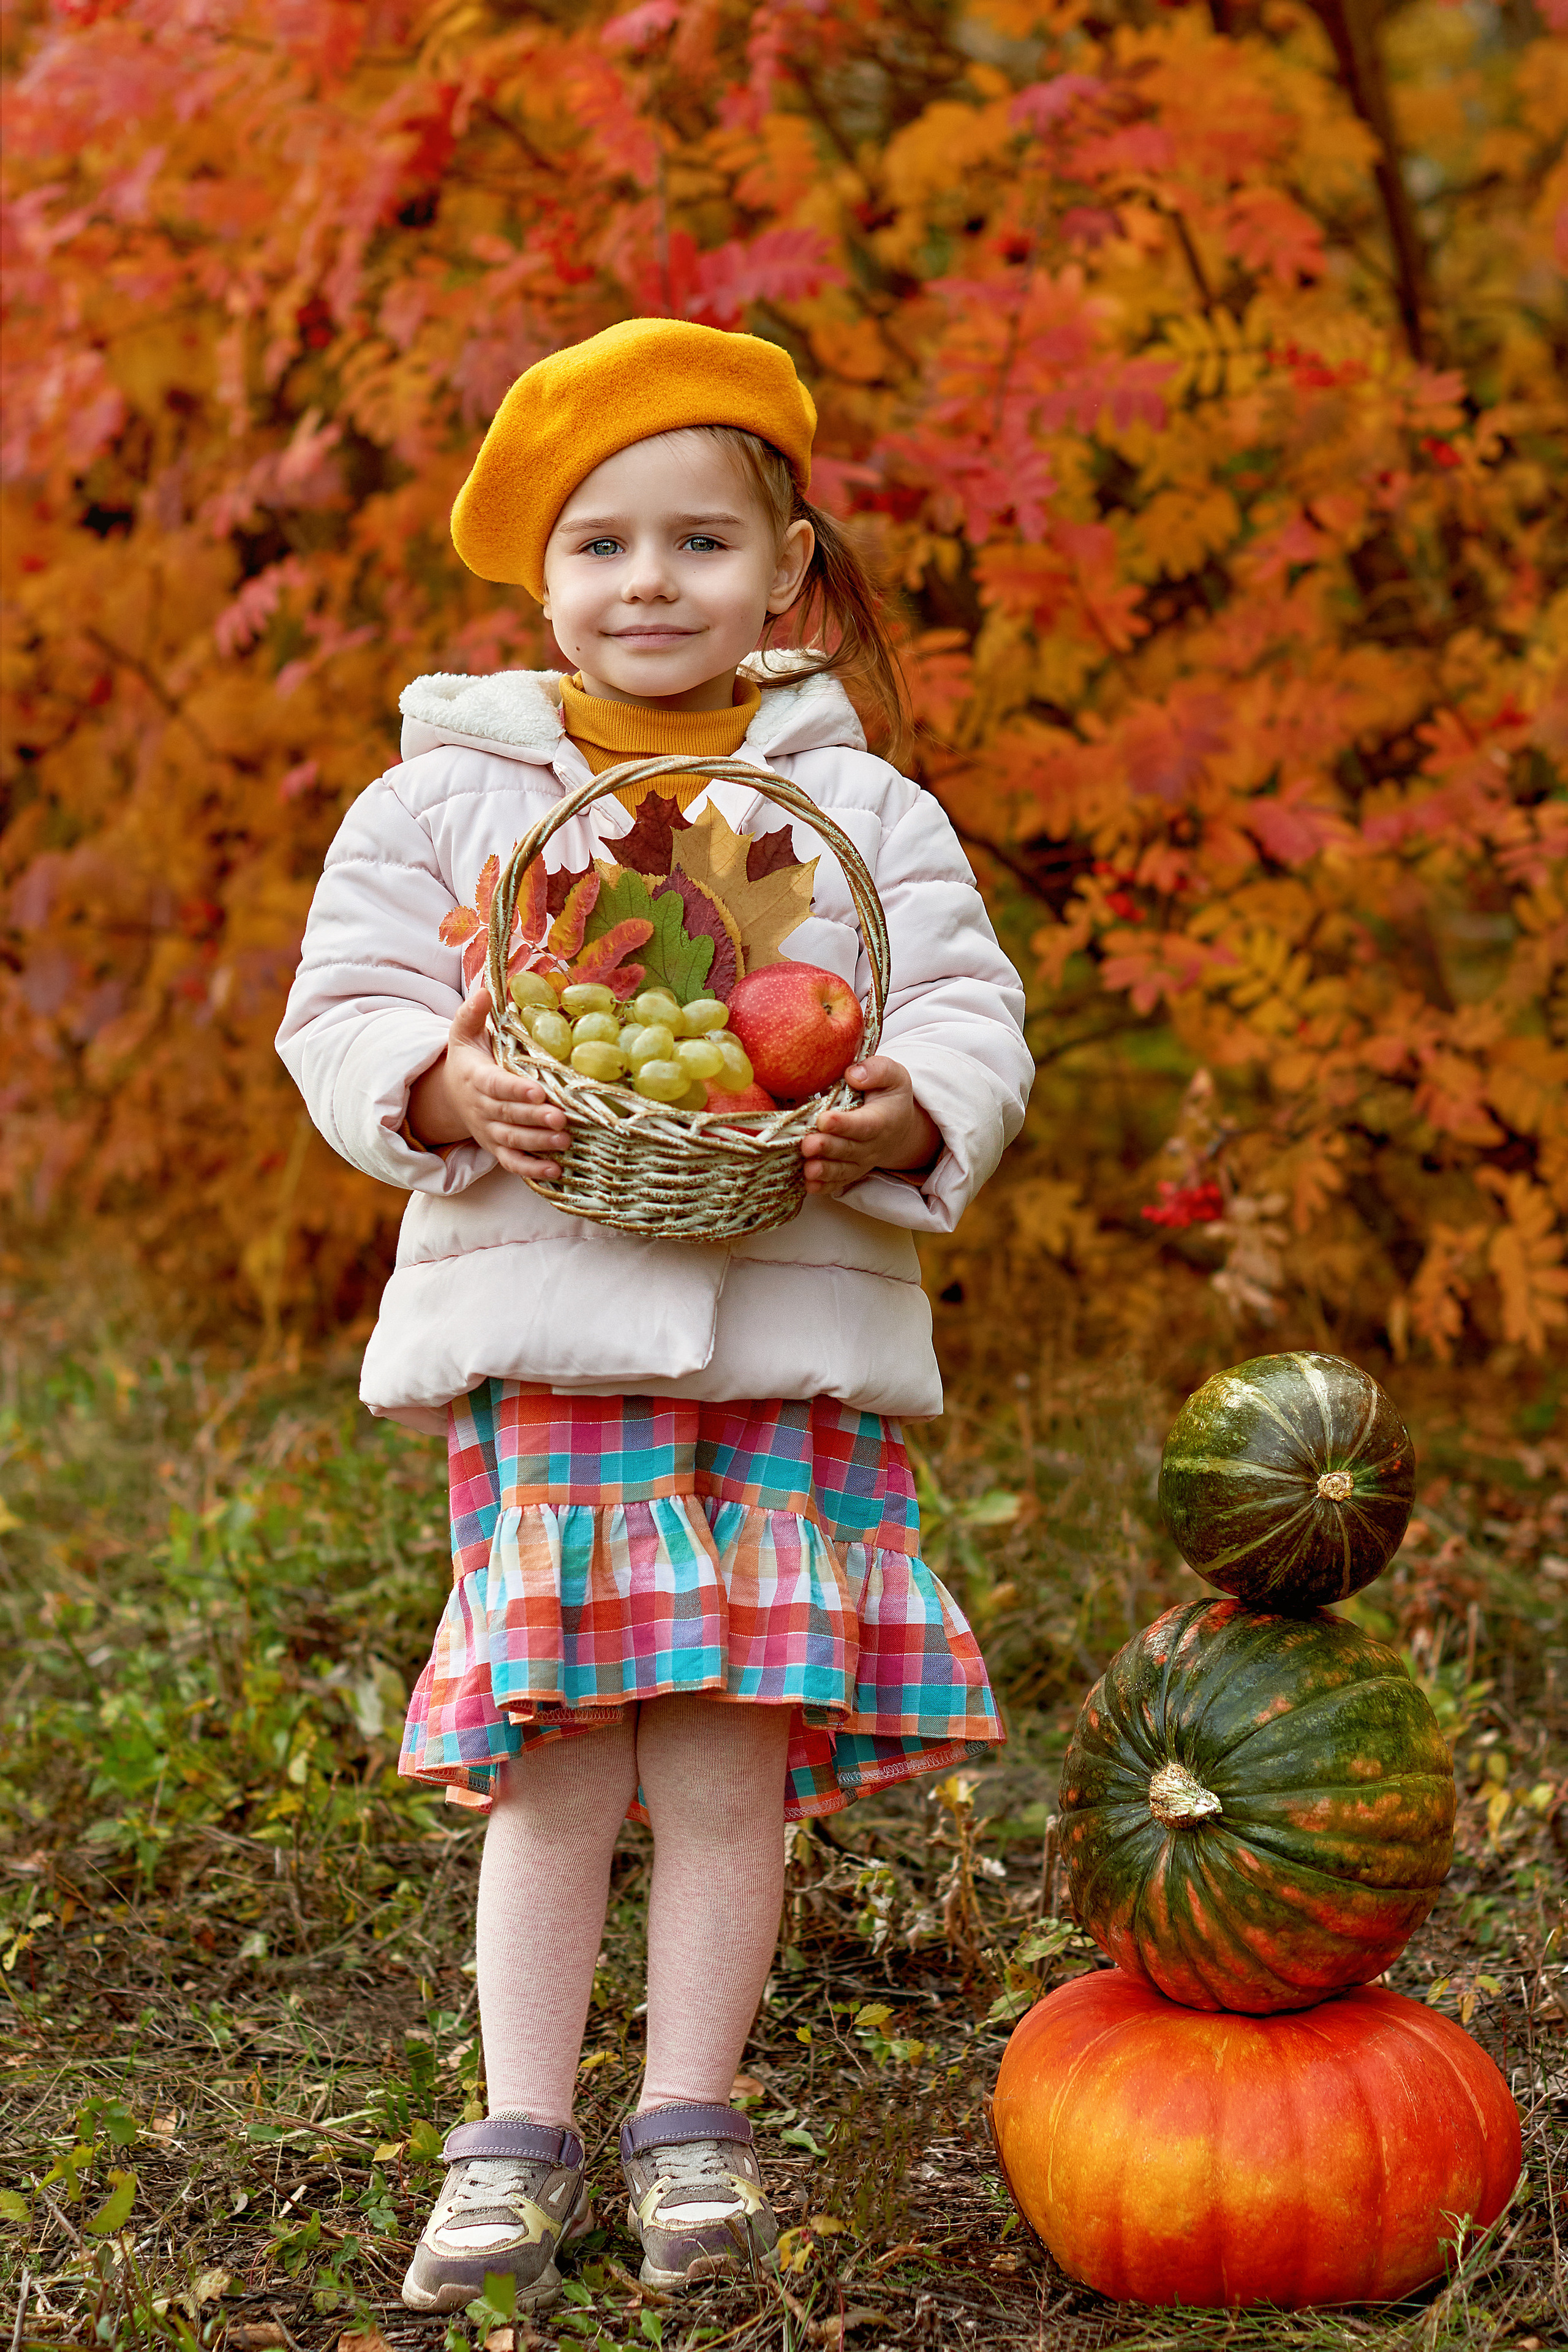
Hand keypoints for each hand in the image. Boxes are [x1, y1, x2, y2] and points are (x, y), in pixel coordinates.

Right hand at [407, 986, 568, 1181]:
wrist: (451, 1095)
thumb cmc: (468, 1059)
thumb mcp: (463, 1033)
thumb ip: (472, 1013)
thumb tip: (485, 990)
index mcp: (476, 1077)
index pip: (496, 1085)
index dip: (516, 1090)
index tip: (539, 1090)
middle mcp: (481, 1108)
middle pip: (508, 1115)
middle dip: (534, 1118)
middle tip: (562, 1118)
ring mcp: (488, 1131)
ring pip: (512, 1141)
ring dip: (538, 1143)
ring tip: (564, 1141)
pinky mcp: (496, 1148)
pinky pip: (511, 1163)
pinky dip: (531, 1171)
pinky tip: (556, 1172)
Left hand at [799, 1056, 940, 1194]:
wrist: (898, 1127)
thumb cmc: (889, 1097)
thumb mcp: (894, 1076)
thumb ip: (877, 1071)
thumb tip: (853, 1075)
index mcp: (882, 1120)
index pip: (864, 1124)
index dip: (845, 1124)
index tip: (824, 1119)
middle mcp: (872, 1145)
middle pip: (849, 1149)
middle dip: (828, 1148)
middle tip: (808, 1144)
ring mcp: (861, 1161)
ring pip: (843, 1169)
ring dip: (825, 1171)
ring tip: (808, 1169)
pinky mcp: (850, 1171)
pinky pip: (838, 1182)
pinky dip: (824, 1186)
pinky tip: (809, 1185)